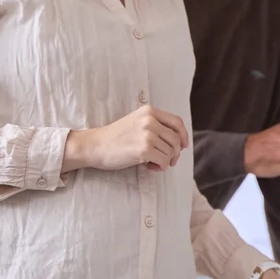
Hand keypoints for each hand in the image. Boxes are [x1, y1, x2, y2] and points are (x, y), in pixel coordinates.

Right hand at [64, 104, 187, 171]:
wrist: (95, 146)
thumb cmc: (116, 138)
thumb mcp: (137, 122)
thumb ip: (156, 126)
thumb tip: (178, 143)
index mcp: (150, 111)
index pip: (177, 122)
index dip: (183, 135)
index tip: (183, 146)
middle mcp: (150, 120)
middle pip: (176, 139)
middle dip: (174, 153)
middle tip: (166, 161)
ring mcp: (148, 134)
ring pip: (171, 152)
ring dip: (165, 161)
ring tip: (151, 163)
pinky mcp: (145, 149)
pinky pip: (164, 161)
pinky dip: (160, 167)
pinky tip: (148, 167)